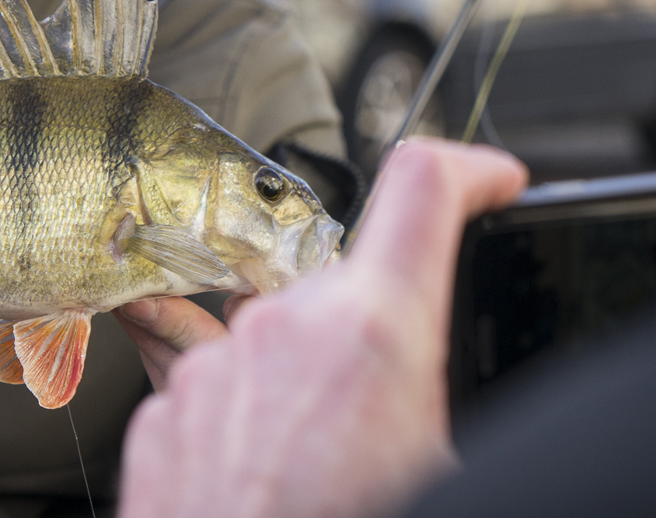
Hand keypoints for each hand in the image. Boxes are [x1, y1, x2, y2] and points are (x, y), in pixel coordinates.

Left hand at [118, 138, 527, 517]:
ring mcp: (215, 365)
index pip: (424, 187)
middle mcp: (284, 328)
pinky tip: (271, 484)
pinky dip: (252, 422)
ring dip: (311, 386)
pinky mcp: (163, 407)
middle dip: (381, 340)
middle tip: (397, 422)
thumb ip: (440, 398)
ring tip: (325, 474)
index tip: (492, 182)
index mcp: (373, 331)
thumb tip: (449, 397)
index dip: (471, 171)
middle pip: (351, 287)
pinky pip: (222, 387)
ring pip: (282, 341)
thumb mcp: (443, 466)